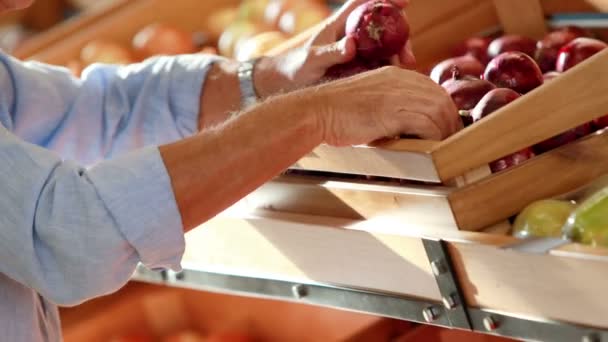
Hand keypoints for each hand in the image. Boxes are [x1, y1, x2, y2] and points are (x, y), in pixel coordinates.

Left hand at [255, 0, 414, 96]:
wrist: (285, 86)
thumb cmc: (294, 69)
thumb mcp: (311, 61)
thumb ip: (330, 52)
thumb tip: (352, 45)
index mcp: (339, 26)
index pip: (364, 5)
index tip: (404, 1)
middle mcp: (350, 36)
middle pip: (381, 28)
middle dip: (399, 36)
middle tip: (408, 55)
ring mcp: (355, 52)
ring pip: (383, 47)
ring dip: (397, 55)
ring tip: (406, 68)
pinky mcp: (356, 68)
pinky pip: (377, 65)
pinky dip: (389, 69)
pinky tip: (397, 79)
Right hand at [310, 66, 460, 145]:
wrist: (317, 110)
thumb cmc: (337, 111)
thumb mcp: (368, 99)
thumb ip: (389, 103)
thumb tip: (407, 123)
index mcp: (395, 74)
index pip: (433, 89)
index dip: (442, 109)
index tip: (443, 126)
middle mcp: (401, 80)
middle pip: (441, 99)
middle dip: (449, 121)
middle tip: (449, 139)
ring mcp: (398, 94)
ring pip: (439, 111)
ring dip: (443, 131)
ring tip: (441, 145)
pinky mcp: (394, 112)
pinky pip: (427, 124)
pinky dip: (432, 136)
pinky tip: (428, 146)